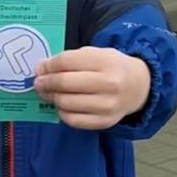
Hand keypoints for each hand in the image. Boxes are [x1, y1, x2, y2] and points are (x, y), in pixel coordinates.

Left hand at [33, 48, 150, 129]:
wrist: (138, 87)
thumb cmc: (111, 68)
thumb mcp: (96, 54)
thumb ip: (70, 59)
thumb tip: (41, 69)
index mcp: (106, 61)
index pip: (67, 62)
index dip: (48, 66)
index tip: (39, 69)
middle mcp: (109, 84)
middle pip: (65, 83)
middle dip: (46, 83)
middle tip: (38, 83)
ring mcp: (108, 105)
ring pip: (67, 103)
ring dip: (52, 98)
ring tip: (48, 93)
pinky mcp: (105, 122)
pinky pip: (73, 120)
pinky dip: (62, 113)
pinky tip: (61, 106)